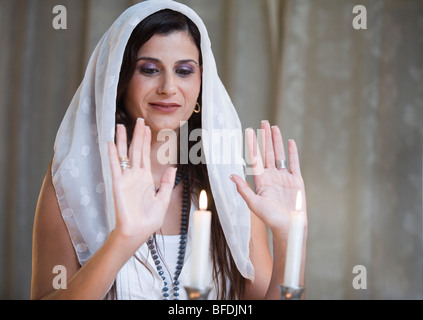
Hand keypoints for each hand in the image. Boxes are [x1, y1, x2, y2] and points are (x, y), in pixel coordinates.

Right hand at [108, 119, 176, 247]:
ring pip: (124, 155)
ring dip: (122, 140)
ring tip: (120, 126)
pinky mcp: (119, 184)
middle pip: (136, 150)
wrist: (138, 232)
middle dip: (137, 135)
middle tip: (139, 120)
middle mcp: (135, 176)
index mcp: (145, 178)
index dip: (146, 140)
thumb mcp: (163, 199)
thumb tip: (172, 167)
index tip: (146, 127)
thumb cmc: (149, 220)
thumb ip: (167, 183)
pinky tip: (110, 143)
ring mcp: (126, 179)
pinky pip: (115, 167)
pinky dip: (112, 155)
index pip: (145, 154)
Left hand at [230, 121, 306, 232]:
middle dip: (265, 137)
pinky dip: (292, 152)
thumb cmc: (269, 218)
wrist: (288, 226)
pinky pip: (294, 163)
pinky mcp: (296, 180)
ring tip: (274, 127)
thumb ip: (243, 189)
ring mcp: (284, 177)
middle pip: (268, 152)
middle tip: (264, 122)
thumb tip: (231, 175)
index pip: (255, 158)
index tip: (249, 131)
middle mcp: (272, 176)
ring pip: (280, 154)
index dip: (252, 144)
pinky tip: (290, 141)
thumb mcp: (254, 204)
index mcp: (260, 180)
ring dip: (277, 141)